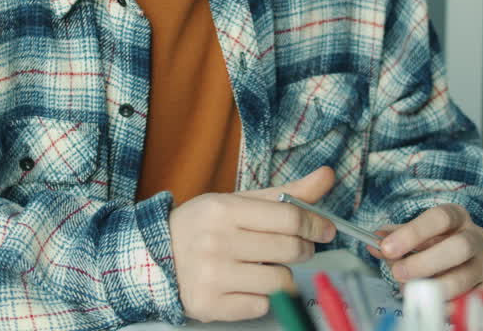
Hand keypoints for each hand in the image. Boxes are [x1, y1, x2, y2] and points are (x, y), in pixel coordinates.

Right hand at [168, 166, 337, 321]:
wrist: (154, 257)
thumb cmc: (204, 228)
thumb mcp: (237, 202)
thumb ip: (284, 193)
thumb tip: (327, 176)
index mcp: (222, 210)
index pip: (288, 216)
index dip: (314, 224)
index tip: (325, 229)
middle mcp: (215, 242)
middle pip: (290, 249)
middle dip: (302, 249)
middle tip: (295, 248)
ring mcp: (212, 276)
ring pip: (281, 281)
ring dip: (281, 275)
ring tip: (263, 267)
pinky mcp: (210, 305)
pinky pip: (261, 306)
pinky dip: (260, 298)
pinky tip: (244, 285)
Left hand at [367, 204, 482, 305]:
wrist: (468, 254)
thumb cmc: (436, 242)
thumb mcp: (415, 234)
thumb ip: (395, 237)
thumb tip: (374, 242)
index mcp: (457, 216)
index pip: (439, 217)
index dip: (412, 233)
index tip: (387, 247)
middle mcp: (477, 236)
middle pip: (458, 247)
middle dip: (425, 263)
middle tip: (398, 273)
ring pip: (465, 277)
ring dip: (434, 288)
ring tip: (411, 292)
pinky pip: (476, 299)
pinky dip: (452, 305)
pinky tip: (435, 305)